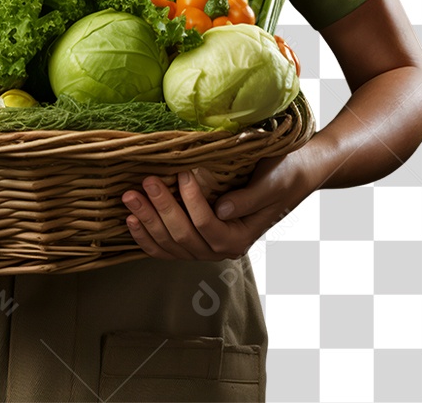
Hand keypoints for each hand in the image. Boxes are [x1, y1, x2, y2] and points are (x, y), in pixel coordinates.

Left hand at [122, 153, 309, 260]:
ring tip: (130, 197)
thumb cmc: (284, 173)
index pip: (209, 226)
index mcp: (241, 237)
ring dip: (148, 221)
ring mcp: (206, 245)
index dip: (192, 202)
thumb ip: (248, 199)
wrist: (291, 172)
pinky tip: (131, 221)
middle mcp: (222, 248)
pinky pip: (167, 247)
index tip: (182, 173)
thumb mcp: (272, 182)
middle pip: (184, 237)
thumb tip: (221, 210)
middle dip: (161, 210)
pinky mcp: (195, 237)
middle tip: (145, 182)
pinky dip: (147, 237)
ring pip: (171, 244)